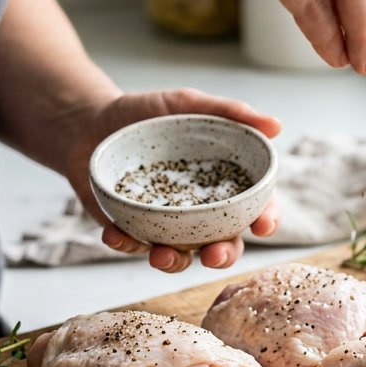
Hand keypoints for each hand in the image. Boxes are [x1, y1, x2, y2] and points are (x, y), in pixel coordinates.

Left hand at [67, 89, 281, 272]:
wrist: (89, 121)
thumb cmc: (147, 113)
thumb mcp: (187, 104)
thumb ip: (229, 112)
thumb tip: (276, 126)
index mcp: (222, 186)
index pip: (255, 208)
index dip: (266, 219)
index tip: (263, 224)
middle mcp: (199, 212)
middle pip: (224, 244)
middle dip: (223, 255)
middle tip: (213, 254)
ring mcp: (165, 226)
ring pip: (181, 257)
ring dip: (175, 262)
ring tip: (161, 254)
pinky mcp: (130, 232)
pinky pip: (132, 247)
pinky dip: (125, 244)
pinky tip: (114, 235)